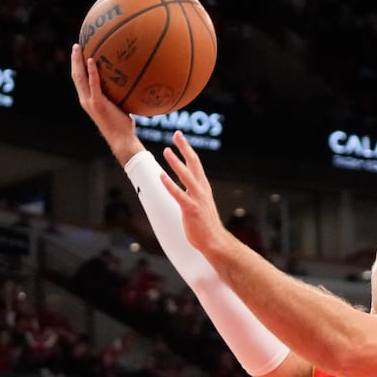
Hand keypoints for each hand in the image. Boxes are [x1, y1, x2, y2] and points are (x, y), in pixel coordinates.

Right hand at [70, 43, 142, 165]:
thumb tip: (128, 81)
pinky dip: (91, 72)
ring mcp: (90, 102)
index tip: (79, 53)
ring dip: (78, 62)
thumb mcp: (118, 106)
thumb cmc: (122, 125)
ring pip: (80, 78)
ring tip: (79, 48)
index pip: (79, 81)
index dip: (77, 66)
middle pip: (76, 76)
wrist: (122, 139)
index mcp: (88, 101)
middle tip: (76, 45)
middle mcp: (86, 100)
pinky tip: (92, 60)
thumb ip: (118, 94)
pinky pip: (93, 85)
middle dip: (74, 60)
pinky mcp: (98, 104)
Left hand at [161, 132, 231, 257]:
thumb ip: (194, 197)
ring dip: (175, 162)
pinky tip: (161, 176)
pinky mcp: (191, 209)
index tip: (180, 138)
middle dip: (184, 148)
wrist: (214, 242)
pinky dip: (170, 184)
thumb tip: (187, 192)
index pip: (196, 164)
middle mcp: (201, 190)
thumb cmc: (206, 227)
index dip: (187, 149)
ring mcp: (197, 199)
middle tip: (176, 134)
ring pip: (185, 176)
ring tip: (166, 150)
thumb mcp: (201, 207)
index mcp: (203, 188)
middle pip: (193, 164)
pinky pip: (178, 194)